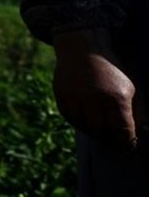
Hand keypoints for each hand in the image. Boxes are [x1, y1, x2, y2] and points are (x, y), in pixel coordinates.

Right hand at [52, 28, 142, 152]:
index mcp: (117, 96)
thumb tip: (136, 133)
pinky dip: (78, 122)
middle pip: (102, 130)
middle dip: (109, 138)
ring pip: (84, 126)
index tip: (129, 146)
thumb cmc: (111, 70)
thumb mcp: (129, 87)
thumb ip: (134, 111)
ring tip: (100, 132)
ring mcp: (75, 96)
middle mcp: (95, 97)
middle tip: (114, 142)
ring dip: (92, 132)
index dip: (127, 141)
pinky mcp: (61, 94)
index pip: (123, 129)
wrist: (82, 49)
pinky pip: (69, 117)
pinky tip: (85, 122)